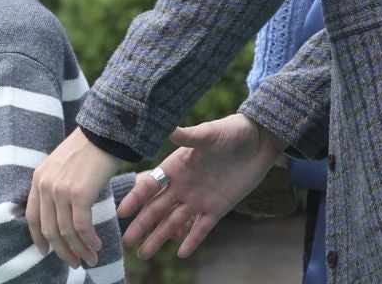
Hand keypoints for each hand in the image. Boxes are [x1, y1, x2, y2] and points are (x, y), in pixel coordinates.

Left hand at [29, 128, 123, 266]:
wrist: (105, 131)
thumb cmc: (89, 147)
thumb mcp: (62, 165)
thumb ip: (55, 185)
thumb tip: (60, 212)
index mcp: (38, 178)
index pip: (32, 217)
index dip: (38, 238)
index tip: (46, 252)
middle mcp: (45, 185)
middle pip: (49, 230)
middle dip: (62, 251)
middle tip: (74, 262)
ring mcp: (60, 190)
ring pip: (66, 232)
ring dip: (79, 250)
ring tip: (91, 258)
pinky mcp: (79, 194)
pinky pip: (81, 227)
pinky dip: (89, 240)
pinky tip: (97, 245)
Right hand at [120, 114, 283, 259]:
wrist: (258, 142)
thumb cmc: (232, 132)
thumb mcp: (210, 133)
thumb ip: (190, 136)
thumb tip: (169, 128)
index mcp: (176, 166)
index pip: (150, 185)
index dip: (136, 198)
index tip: (122, 212)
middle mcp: (183, 185)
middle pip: (157, 208)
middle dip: (142, 225)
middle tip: (126, 241)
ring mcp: (199, 198)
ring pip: (174, 222)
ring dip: (160, 237)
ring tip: (144, 254)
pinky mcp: (217, 208)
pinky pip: (202, 228)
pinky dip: (192, 240)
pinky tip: (181, 254)